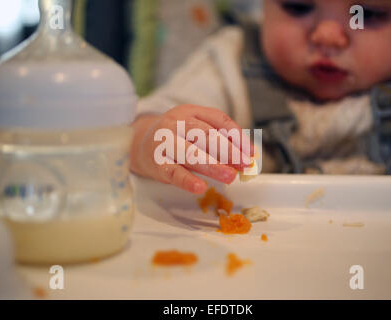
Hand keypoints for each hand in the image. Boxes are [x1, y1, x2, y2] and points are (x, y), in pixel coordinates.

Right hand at [130, 105, 252, 193]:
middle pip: (206, 135)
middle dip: (228, 151)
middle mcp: (176, 123)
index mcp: (190, 111)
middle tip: (245, 165)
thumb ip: (222, 141)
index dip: (237, 136)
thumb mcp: (197, 132)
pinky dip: (187, 180)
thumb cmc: (177, 138)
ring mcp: (164, 142)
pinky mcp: (156, 162)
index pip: (218, 119)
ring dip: (213, 166)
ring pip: (191, 153)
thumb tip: (250, 156)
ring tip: (231, 177)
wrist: (140, 143)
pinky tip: (201, 187)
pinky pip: (173, 172)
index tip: (250, 152)